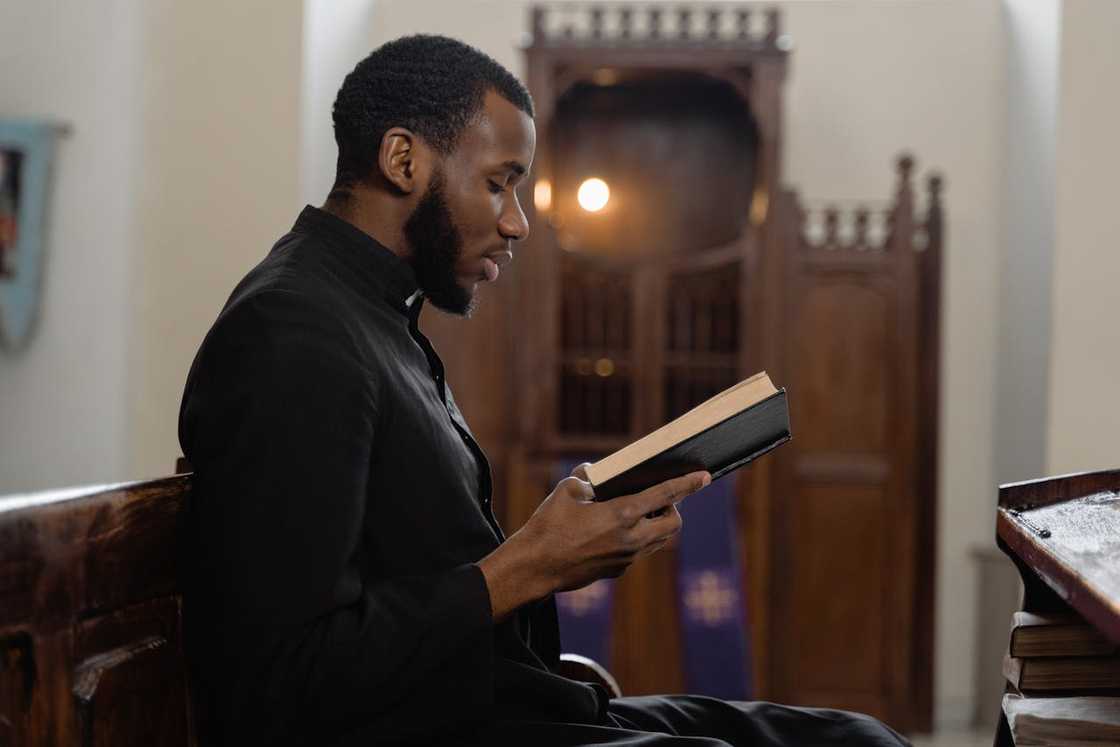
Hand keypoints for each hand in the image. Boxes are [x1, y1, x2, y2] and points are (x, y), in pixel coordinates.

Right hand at [477, 468, 710, 620]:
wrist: (535, 567)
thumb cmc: (548, 527)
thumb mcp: (566, 492)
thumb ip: (586, 478)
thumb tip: (594, 474)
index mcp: (622, 515)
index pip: (664, 496)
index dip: (686, 485)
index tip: (703, 477)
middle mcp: (631, 539)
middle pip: (672, 525)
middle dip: (674, 510)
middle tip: (660, 501)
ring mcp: (626, 559)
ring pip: (658, 541)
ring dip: (656, 526)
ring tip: (637, 513)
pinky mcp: (616, 571)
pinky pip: (638, 552)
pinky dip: (636, 539)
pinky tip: (613, 532)